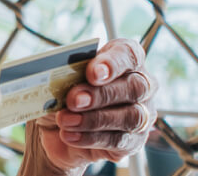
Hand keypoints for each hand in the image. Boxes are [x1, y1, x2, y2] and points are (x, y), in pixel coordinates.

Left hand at [34, 38, 155, 173]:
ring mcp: (142, 115)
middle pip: (134, 87)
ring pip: (131, 117)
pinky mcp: (134, 142)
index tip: (92, 73)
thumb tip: (59, 79)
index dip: (113, 63)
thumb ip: (63, 75)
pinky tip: (70, 135)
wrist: (55, 129)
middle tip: (73, 100)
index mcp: (124, 59)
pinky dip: (91, 138)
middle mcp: (141, 84)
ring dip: (94, 119)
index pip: (129, 54)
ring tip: (65, 121)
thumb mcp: (57, 81)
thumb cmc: (62, 95)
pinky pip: (119, 141)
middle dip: (101, 94)